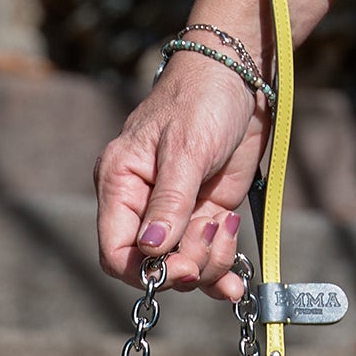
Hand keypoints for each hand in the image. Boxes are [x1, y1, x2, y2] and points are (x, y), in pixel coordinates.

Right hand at [93, 0, 351, 302]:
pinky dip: (222, 271)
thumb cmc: (201, 99)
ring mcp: (176, 213)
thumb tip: (153, 251)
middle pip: (150, 266)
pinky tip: (235, 282)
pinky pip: (207, 256)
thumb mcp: (185, 148)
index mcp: (119, 187)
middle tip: (209, 243)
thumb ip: (169, 201)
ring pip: (183, 265)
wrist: (240, 73)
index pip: (115, 251)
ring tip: (227, 228)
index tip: (175, 266)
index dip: (141, 270)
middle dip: (181, 266)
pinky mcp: (205, 213)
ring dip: (208, 264)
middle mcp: (142, 207)